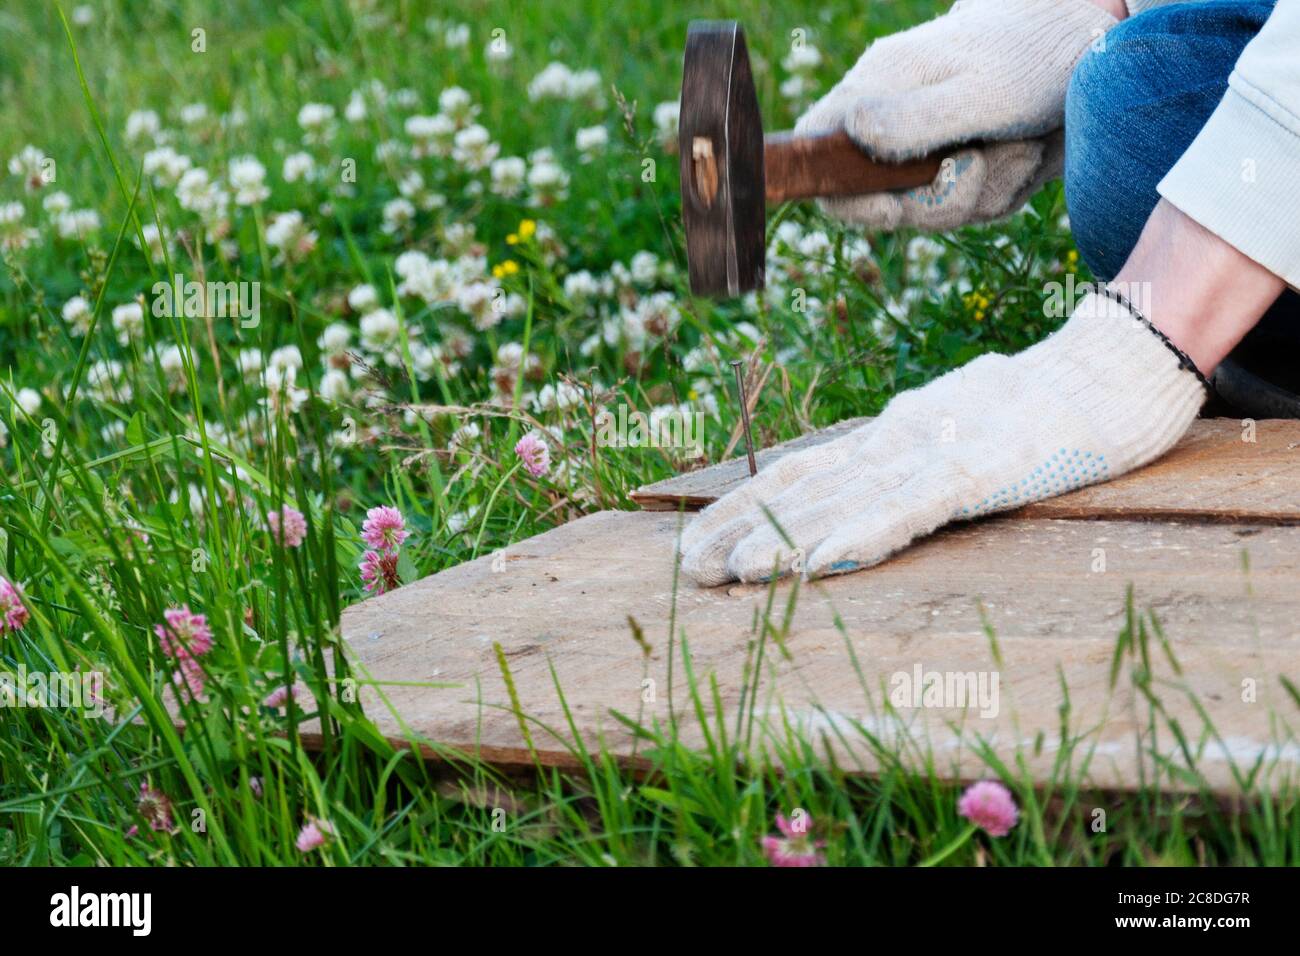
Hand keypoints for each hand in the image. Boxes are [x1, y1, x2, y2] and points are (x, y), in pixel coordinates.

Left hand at [679, 292, 1204, 585]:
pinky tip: (817, 560)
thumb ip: (911, 457)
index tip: (695, 542)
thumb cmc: (1040, 408)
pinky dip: (859, 534)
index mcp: (892, 434)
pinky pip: (911, 506)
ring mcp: (940, 450)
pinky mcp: (985, 467)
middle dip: (742, 528)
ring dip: (783, 538)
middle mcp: (900, 437)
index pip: (801, 473)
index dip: (744, 509)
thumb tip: (857, 489)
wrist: (1118, 365)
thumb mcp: (958, 431)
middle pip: (807, 486)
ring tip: (729, 573)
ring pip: (845, 498)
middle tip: (686, 570)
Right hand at [795, 0, 1114, 229]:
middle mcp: (896, 120)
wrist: (1099, 46)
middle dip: (942, 199)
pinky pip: (971, 206)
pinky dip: (1007, 189)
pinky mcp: (964, 163)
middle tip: (985, 161)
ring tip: (1021, 145)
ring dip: (988, 190)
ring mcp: (929, 146)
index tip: (889, 206)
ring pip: (934, 209)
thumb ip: (914, 120)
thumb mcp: (981, 93)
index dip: (835, 192)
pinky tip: (1028, 153)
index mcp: (879, 88)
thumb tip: (849, 133)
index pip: (816, 147)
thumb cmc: (1039, 56)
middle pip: (882, 201)